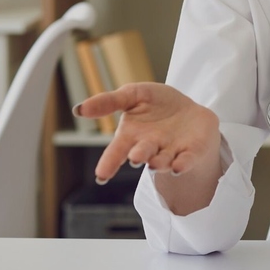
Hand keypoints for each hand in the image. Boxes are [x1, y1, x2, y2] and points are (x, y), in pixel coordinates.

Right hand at [74, 82, 220, 183]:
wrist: (190, 112)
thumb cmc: (157, 104)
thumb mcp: (133, 95)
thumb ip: (108, 102)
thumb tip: (78, 109)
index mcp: (132, 136)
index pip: (117, 150)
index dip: (109, 162)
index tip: (101, 175)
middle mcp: (150, 148)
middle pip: (141, 154)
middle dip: (138, 155)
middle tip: (134, 157)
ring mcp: (170, 152)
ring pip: (162, 160)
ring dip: (159, 162)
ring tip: (154, 162)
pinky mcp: (191, 153)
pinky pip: (186, 160)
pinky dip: (182, 164)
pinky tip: (178, 167)